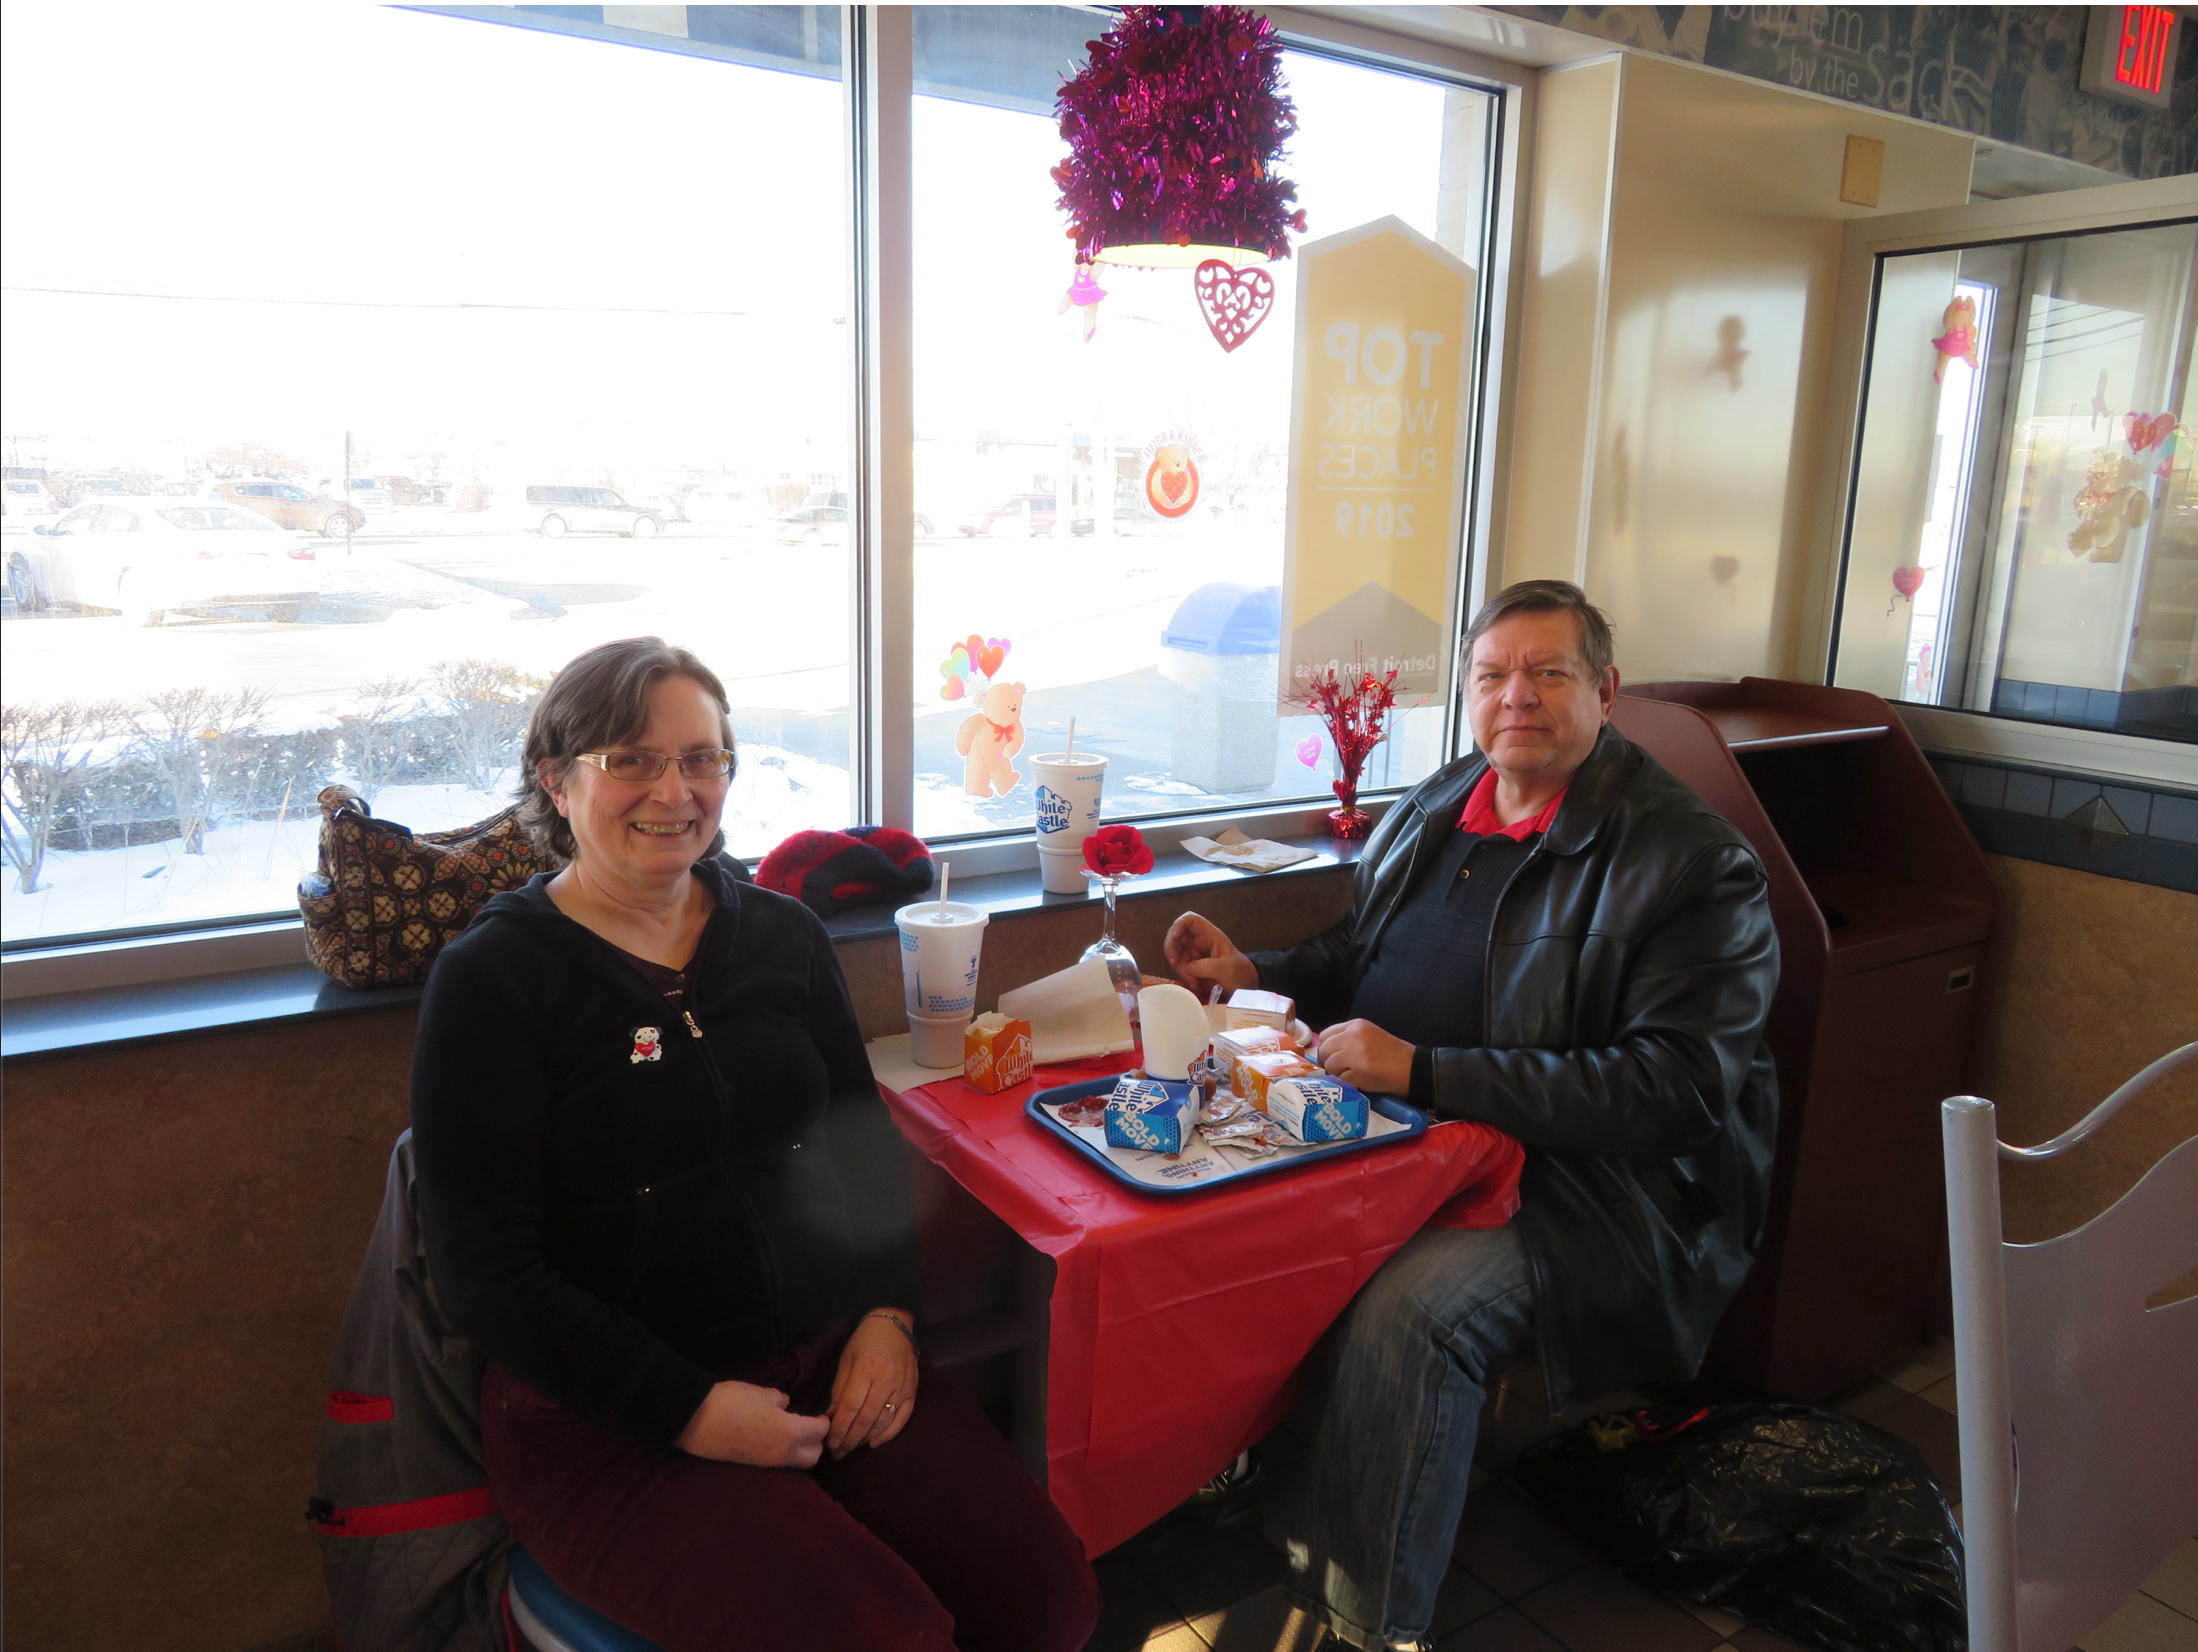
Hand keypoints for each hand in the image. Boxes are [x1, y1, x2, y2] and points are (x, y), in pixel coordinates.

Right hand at [675, 1380, 829, 1467]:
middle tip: (810, 1427)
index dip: (823, 1422)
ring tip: (791, 1432)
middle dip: (816, 1443)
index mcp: (790, 1433)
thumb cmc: (733, 1401)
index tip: (821, 1414)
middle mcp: (783, 1453)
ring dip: (799, 1450)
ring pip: (795, 1462)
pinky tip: (772, 1437)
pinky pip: (778, 1463)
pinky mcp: (752, 1465)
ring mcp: (767, 1463)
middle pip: (813, 1457)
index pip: (820, 1432)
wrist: (697, 1421)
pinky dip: (782, 1453)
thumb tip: (786, 1403)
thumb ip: (779, 1400)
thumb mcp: (761, 1394)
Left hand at [826, 1310, 918, 1458]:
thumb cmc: (865, 1340)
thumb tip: (830, 1417)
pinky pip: (902, 1418)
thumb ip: (839, 1389)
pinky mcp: (913, 1391)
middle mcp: (886, 1380)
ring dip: (865, 1439)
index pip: (851, 1405)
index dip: (840, 1427)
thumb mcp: (846, 1359)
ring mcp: (902, 1387)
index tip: (830, 1442)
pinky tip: (874, 1443)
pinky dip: (888, 1434)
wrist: (894, 1324)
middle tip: (838, 1453)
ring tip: (851, 1448)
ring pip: (883, 1421)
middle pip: (866, 1418)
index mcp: (867, 1368)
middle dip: (850, 1439)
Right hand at [1164, 912, 1257, 995]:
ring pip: (1176, 957)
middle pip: (1176, 937)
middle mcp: (1198, 942)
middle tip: (1175, 963)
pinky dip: (1185, 979)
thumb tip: (1189, 968)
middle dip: (1172, 950)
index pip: (1190, 920)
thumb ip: (1209, 967)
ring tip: (1195, 984)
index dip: (1179, 924)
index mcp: (1209, 935)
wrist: (1244, 986)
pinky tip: (1196, 987)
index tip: (1175, 937)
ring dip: (1181, 970)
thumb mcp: (1229, 968)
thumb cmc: (1240, 972)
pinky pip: (1181, 970)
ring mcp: (1193, 954)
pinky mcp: (1191, 967)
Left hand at [1315, 1019, 1415, 1097]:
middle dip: (1327, 1063)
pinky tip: (1358, 1083)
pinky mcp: (1359, 1071)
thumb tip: (1326, 1052)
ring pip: (1330, 1066)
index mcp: (1356, 1025)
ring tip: (1351, 1076)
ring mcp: (1356, 1053)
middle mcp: (1353, 1036)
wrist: (1413, 1068)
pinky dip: (1346, 1084)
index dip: (1325, 1049)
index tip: (1330, 1058)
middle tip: (1337, 1071)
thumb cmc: (1392, 1054)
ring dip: (1337, 1074)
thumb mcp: (1369, 1036)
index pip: (1326, 1035)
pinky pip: (1340, 1080)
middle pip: (1325, 1050)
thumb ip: (1348, 1039)